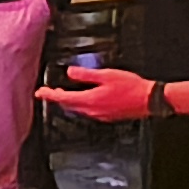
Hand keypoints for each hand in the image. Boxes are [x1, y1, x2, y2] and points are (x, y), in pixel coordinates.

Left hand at [40, 64, 154, 120]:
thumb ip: (86, 74)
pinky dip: (80, 104)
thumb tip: (70, 72)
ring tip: (62, 93)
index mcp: (90, 100)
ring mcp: (100, 115)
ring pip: (77, 109)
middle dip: (57, 98)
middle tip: (49, 92)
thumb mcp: (106, 75)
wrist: (149, 99)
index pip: (63, 98)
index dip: (49, 95)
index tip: (40, 92)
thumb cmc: (132, 87)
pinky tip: (83, 99)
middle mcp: (92, 111)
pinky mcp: (107, 116)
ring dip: (68, 101)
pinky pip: (88, 111)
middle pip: (68, 105)